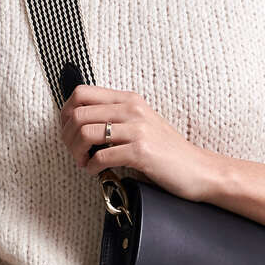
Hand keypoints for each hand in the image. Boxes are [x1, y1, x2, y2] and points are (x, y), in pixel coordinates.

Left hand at [59, 83, 219, 201]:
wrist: (198, 168)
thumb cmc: (165, 150)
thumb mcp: (140, 123)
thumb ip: (114, 117)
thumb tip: (77, 121)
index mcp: (128, 99)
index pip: (81, 93)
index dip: (66, 112)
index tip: (68, 131)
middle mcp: (132, 109)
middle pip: (78, 113)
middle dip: (68, 137)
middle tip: (75, 152)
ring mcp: (137, 129)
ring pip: (86, 133)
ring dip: (77, 153)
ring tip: (84, 163)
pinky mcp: (141, 151)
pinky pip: (102, 156)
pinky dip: (92, 167)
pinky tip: (97, 171)